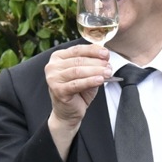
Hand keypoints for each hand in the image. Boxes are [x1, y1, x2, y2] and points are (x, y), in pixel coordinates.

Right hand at [45, 44, 112, 158]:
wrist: (67, 112)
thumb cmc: (76, 91)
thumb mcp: (86, 74)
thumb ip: (92, 64)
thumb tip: (105, 57)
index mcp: (58, 57)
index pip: (77, 49)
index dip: (93, 50)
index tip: (106, 53)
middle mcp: (52, 66)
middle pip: (78, 60)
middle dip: (97, 62)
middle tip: (109, 66)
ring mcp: (53, 78)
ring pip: (78, 71)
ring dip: (95, 71)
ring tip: (108, 73)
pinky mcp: (58, 90)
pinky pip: (77, 84)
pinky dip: (90, 81)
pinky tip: (100, 80)